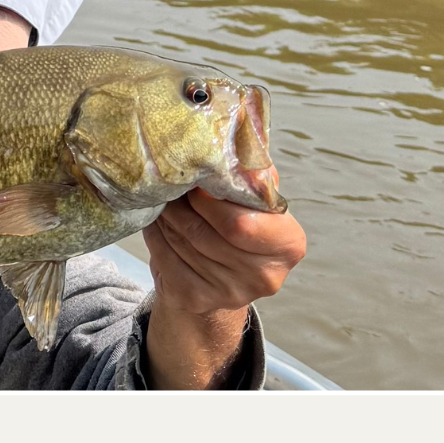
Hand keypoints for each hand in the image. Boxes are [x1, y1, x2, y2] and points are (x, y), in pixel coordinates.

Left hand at [141, 180, 307, 389]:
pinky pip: (165, 259)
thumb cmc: (241, 222)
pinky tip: (156, 221)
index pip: (240, 224)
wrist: (223, 276)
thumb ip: (250, 173)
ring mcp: (230, 294)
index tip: (196, 184)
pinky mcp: (197, 300)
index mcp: (288, 245)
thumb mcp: (255, 197)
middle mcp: (265, 277)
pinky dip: (155, 235)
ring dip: (165, 216)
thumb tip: (228, 142)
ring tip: (161, 198)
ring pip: (181, 243)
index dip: (209, 201)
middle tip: (167, 184)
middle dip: (180, 205)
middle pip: (204, 233)